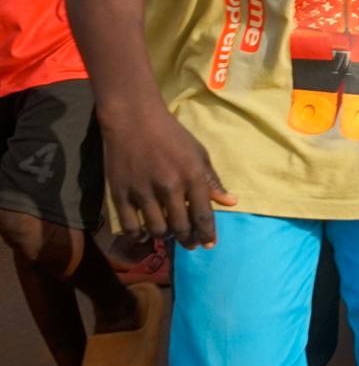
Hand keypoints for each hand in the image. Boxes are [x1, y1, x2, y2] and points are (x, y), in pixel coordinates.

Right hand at [100, 105, 237, 246]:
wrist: (134, 120)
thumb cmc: (172, 135)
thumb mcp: (199, 154)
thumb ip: (212, 181)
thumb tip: (230, 202)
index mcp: (193, 176)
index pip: (203, 215)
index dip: (207, 234)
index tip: (209, 245)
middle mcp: (170, 187)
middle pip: (180, 226)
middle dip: (188, 240)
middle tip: (190, 244)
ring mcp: (143, 191)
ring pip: (157, 229)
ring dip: (165, 237)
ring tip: (169, 235)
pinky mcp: (121, 193)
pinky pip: (130, 225)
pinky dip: (139, 235)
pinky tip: (145, 235)